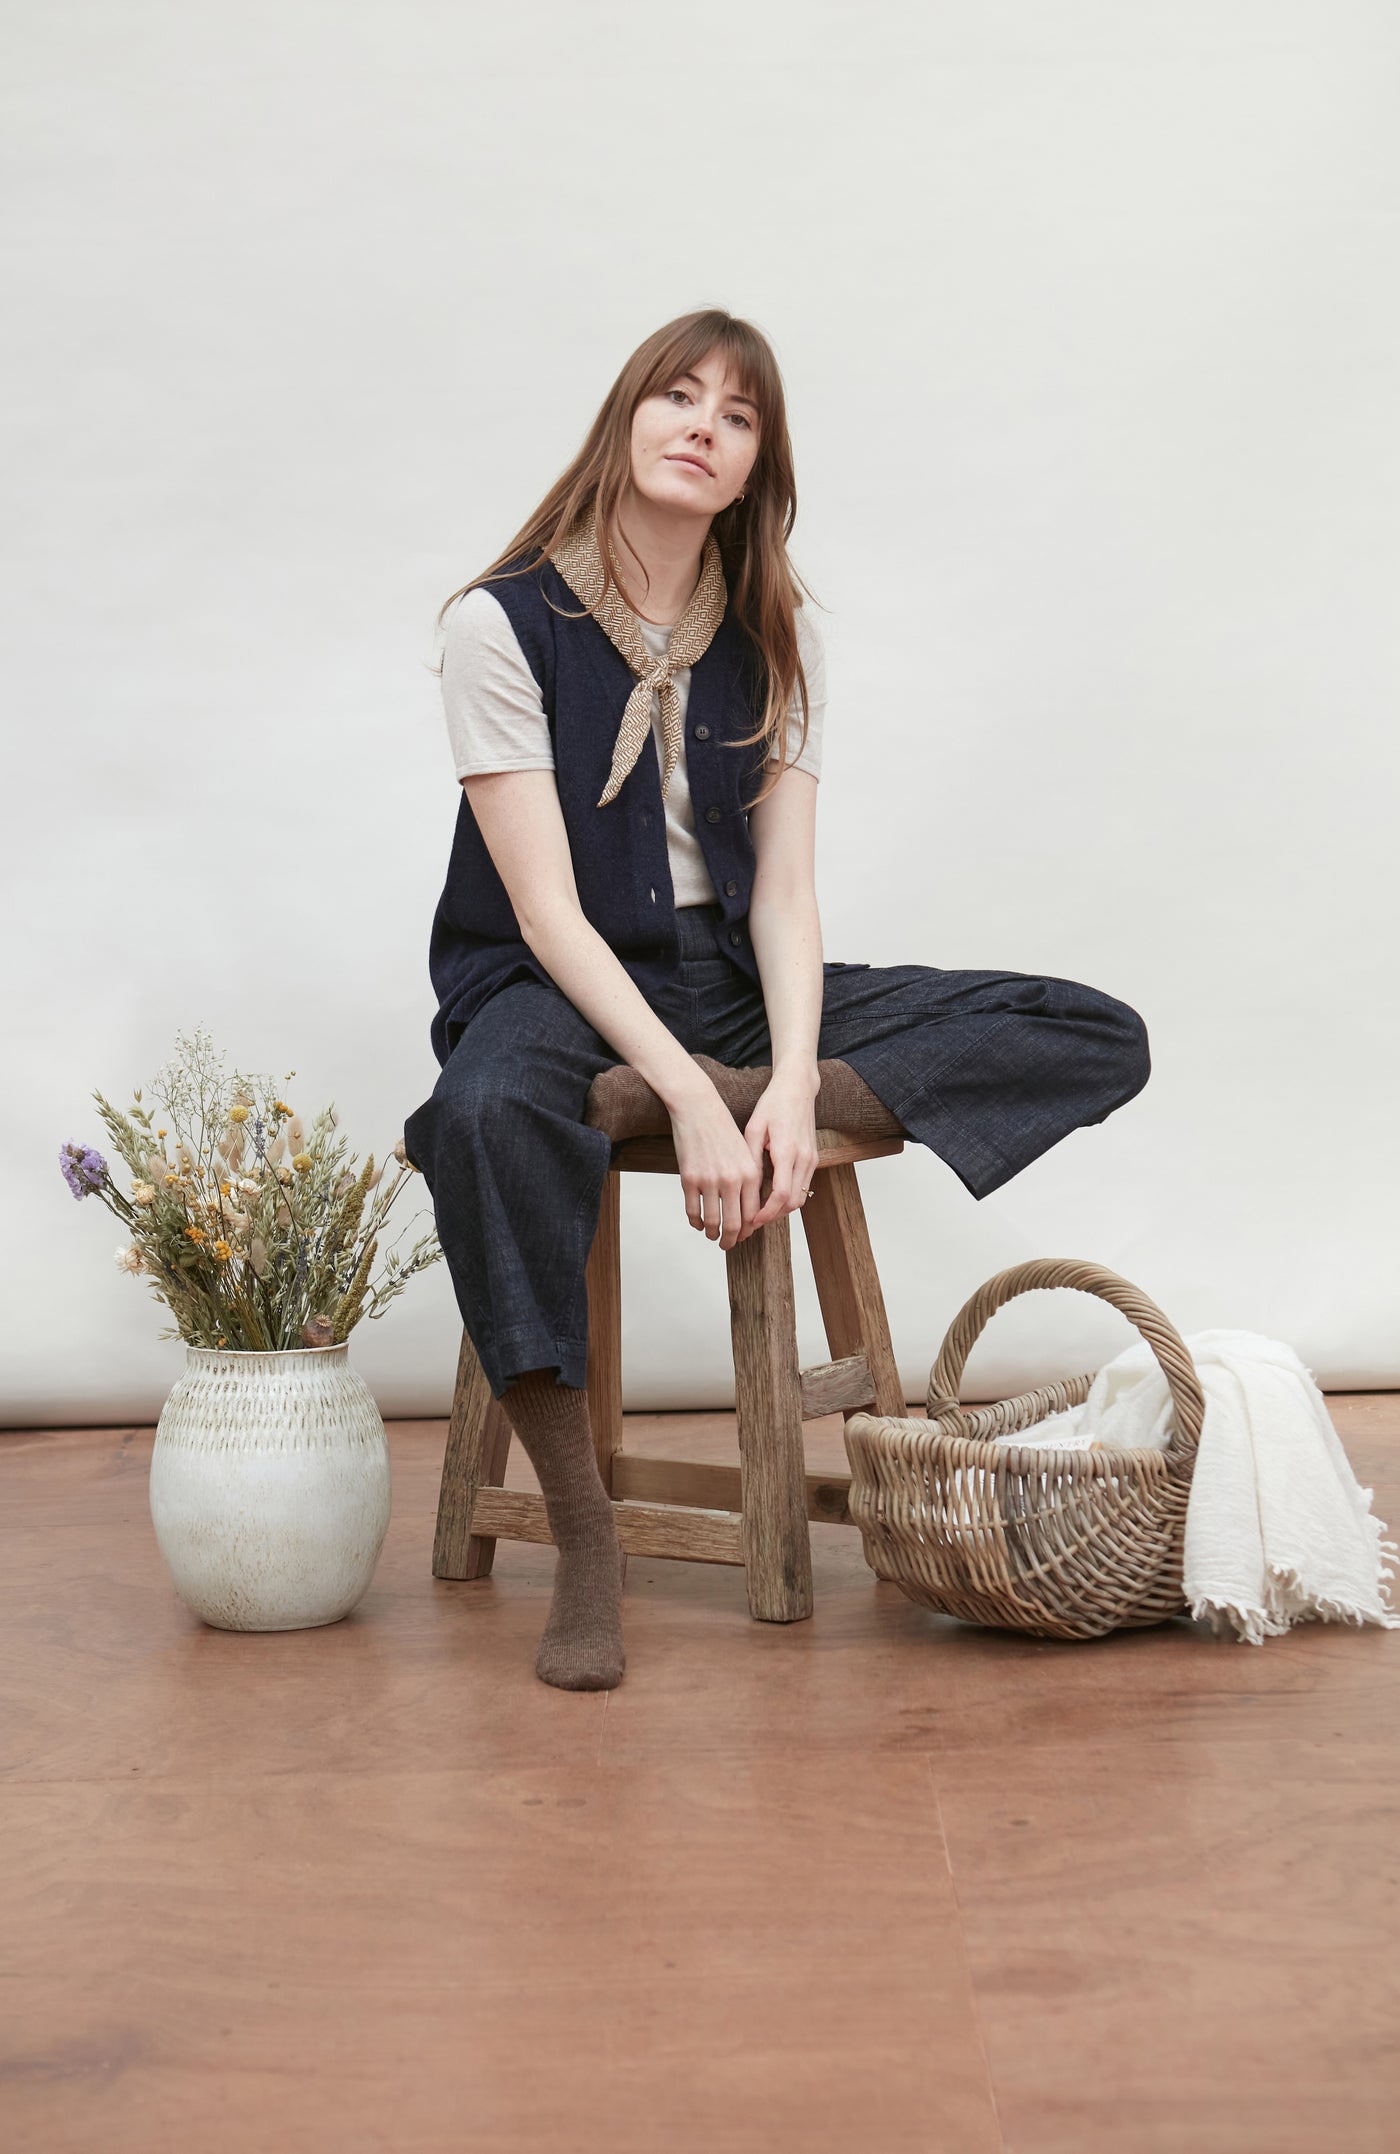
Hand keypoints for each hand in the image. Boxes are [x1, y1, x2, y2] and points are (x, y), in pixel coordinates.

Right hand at [667, 1084, 765, 1251]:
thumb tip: (749, 1211)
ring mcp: (709, 1180)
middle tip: (728, 1245)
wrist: (698, 1108)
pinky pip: (693, 1211)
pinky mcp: (689, 1179)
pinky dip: (696, 1222)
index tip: (744, 1235)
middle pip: (734, 1223)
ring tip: (712, 1236)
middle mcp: (732, 1179)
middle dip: (731, 1239)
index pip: (753, 1214)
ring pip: (713, 1221)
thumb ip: (749, 1180)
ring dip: (713, 1234)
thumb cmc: (722, 1129)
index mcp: (750, 1174)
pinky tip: (698, 1223)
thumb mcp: (745, 1152)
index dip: (748, 1230)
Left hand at [741, 1069, 820, 1235]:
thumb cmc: (772, 1105)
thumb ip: (751, 1158)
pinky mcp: (813, 1159)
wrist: (798, 1089)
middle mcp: (804, 1158)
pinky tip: (771, 1198)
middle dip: (773, 1216)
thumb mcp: (754, 1129)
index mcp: (787, 1150)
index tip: (752, 1220)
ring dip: (781, 1209)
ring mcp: (812, 1159)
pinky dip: (789, 1198)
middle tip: (752, 1222)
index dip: (767, 1212)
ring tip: (759, 1213)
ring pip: (801, 1197)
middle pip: (793, 1201)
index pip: (782, 1193)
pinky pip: (803, 1187)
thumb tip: (744, 1187)